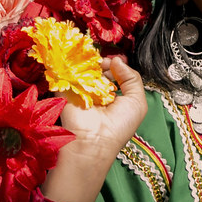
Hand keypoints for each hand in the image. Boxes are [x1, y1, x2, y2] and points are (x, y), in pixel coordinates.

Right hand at [41, 57, 147, 201]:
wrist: (93, 141)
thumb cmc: (120, 125)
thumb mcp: (137, 102)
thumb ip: (132, 78)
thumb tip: (117, 60)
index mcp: (113, 95)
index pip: (114, 72)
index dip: (115, 65)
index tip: (115, 62)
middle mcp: (96, 92)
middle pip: (98, 68)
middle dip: (102, 62)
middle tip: (104, 63)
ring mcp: (80, 90)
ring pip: (84, 67)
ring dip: (88, 63)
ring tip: (94, 65)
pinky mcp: (64, 89)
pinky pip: (66, 71)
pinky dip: (72, 64)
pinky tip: (80, 62)